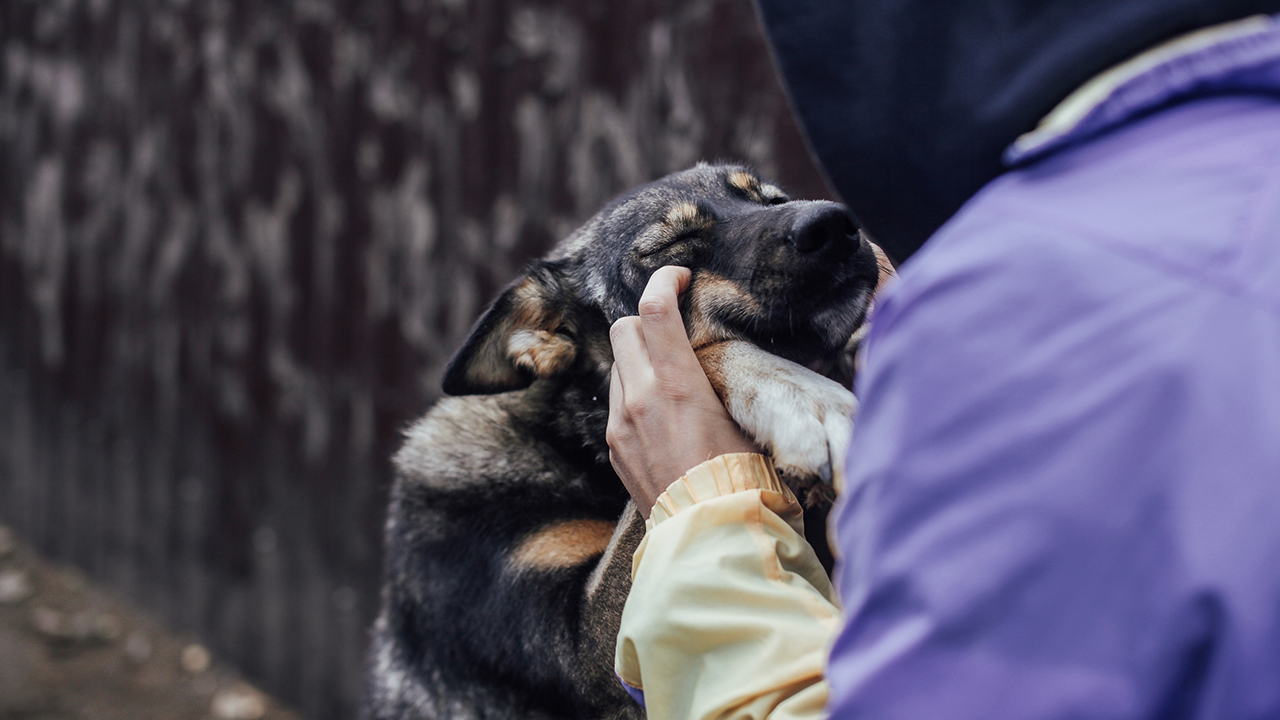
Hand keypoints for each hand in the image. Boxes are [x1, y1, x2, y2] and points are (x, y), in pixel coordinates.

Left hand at [607, 266, 756, 517]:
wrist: (714, 538)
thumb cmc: (746, 479)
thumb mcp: (744, 418)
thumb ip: (721, 381)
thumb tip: (721, 358)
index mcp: (677, 384)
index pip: (654, 308)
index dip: (664, 281)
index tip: (680, 278)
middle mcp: (639, 398)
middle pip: (623, 328)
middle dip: (646, 320)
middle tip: (675, 330)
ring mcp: (621, 425)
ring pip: (619, 367)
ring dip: (640, 361)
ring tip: (674, 380)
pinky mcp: (615, 449)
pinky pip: (618, 404)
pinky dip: (635, 396)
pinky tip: (665, 418)